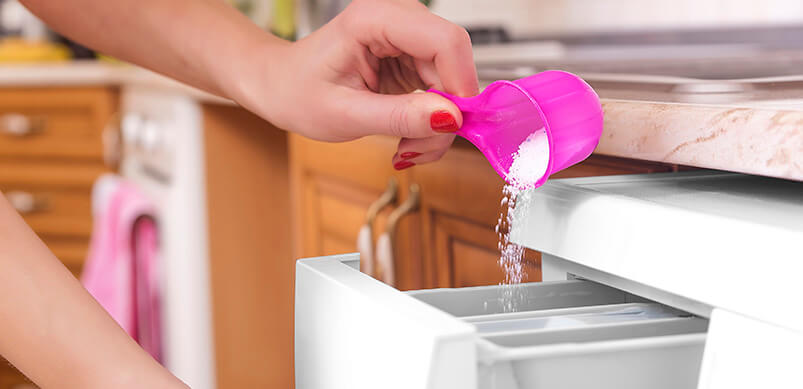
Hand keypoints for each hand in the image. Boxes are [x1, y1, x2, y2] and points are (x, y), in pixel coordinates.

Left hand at [233, 0, 478, 168]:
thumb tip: (449, 119)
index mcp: (375, 18)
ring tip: (406, 146)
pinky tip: (407, 134)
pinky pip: (442, 89)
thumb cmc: (297, 91)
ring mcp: (408, 36)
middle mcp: (397, 18)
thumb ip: (398, 117)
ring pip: (453, 81)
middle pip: (454, 62)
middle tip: (418, 148)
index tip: (450, 127)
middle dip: (447, 113)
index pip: (445, 42)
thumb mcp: (345, 114)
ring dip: (439, 123)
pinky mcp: (413, 56)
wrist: (280, 86)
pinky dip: (432, 120)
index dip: (459, 86)